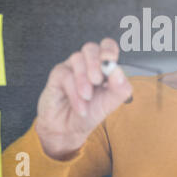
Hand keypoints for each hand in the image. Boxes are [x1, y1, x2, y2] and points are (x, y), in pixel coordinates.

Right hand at [35, 38, 131, 159]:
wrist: (70, 129)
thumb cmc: (91, 112)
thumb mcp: (110, 103)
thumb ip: (119, 88)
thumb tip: (118, 71)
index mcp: (103, 66)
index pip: (107, 46)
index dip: (108, 49)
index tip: (110, 61)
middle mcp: (87, 63)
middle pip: (91, 48)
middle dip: (95, 63)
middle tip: (97, 81)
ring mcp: (72, 67)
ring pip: (77, 59)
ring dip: (84, 81)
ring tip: (87, 98)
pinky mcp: (57, 75)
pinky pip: (65, 75)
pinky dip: (74, 92)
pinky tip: (80, 106)